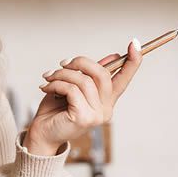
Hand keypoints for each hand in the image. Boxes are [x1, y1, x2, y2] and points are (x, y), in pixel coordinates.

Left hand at [24, 39, 142, 155]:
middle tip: (63, 63)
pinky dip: (56, 84)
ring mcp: (97, 115)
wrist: (41, 133)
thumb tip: (113, 57)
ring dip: (62, 74)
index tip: (135, 43)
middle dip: (80, 62)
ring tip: (49, 77)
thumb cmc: (55, 111)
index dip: (132, 61)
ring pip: (84, 81)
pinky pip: (72, 90)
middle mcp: (106, 109)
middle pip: (102, 74)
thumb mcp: (74, 88)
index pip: (124, 79)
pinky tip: (46, 87)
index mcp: (106, 101)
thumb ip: (90, 75)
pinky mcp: (84, 118)